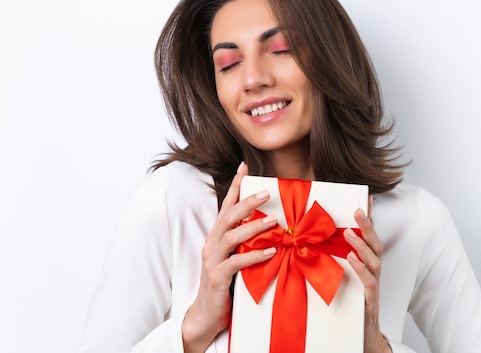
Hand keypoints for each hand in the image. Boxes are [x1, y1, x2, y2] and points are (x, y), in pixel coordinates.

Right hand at [181, 162, 277, 351]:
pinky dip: (255, 256)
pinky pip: (237, 263)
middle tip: (267, 193)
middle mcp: (212, 243)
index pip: (226, 206)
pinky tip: (271, 252)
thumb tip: (270, 224)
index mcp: (216, 236)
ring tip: (274, 220)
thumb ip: (246, 241)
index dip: (235, 186)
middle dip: (247, 202)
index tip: (244, 167)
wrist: (206, 314)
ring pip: (232, 236)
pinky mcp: (217, 277)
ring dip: (254, 227)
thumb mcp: (234, 257)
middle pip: (229, 216)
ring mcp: (213, 260)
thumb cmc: (224, 283)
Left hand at [344, 197, 391, 352]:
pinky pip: (369, 280)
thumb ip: (334, 258)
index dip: (370, 217)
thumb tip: (314, 239)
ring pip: (374, 259)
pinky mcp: (370, 298)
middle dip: (368, 224)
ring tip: (350, 232)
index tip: (367, 198)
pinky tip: (352, 259)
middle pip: (375, 242)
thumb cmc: (348, 303)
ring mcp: (373, 283)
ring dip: (362, 244)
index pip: (369, 235)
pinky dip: (361, 268)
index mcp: (366, 262)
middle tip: (358, 209)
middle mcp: (373, 269)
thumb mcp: (339, 275)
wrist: (359, 335)